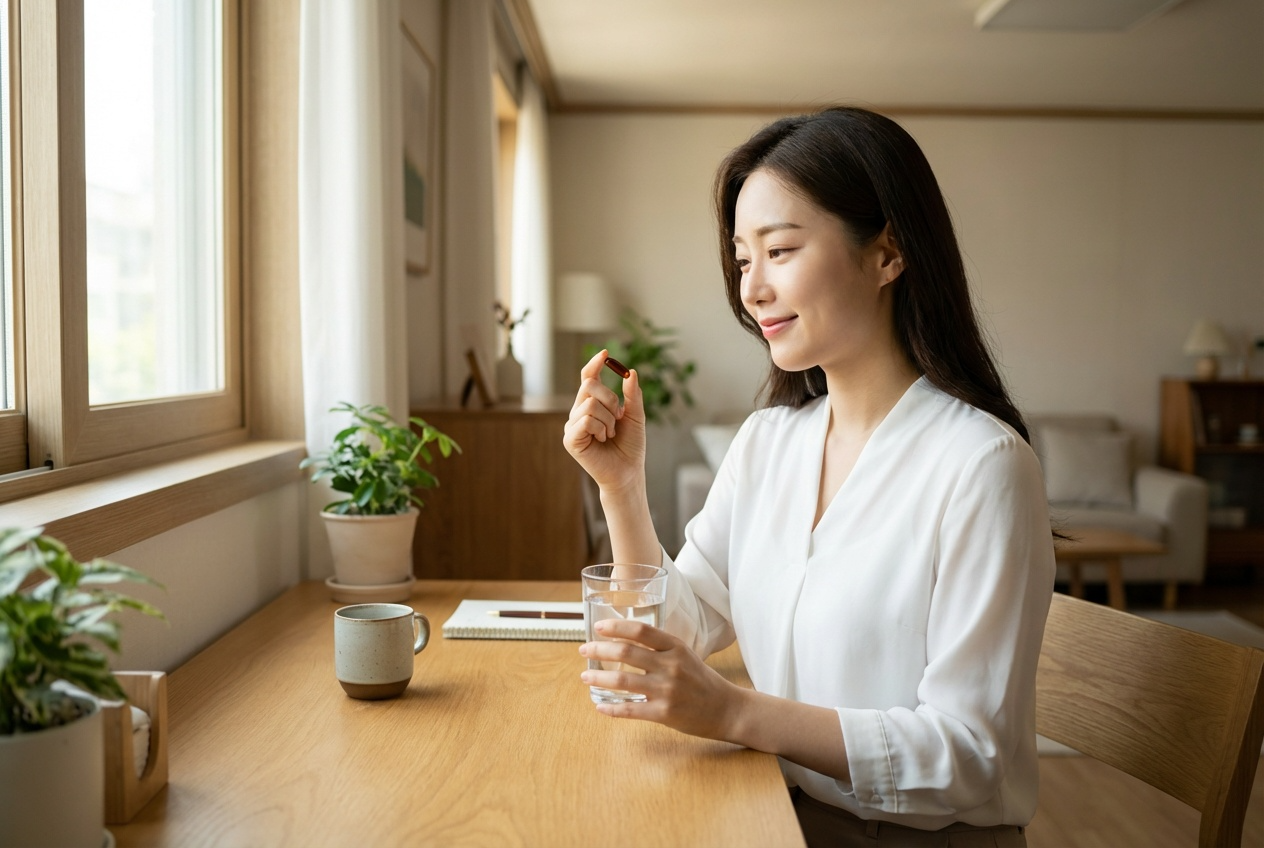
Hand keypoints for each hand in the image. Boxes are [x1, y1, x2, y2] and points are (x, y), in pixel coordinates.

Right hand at [562, 349, 646, 493]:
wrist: (628, 472)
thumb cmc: (630, 446)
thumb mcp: (635, 416)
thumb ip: (632, 395)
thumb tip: (630, 372)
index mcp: (592, 404)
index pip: (588, 377)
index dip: (594, 364)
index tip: (605, 354)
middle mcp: (578, 412)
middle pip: (589, 386)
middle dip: (610, 400)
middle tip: (617, 419)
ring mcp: (572, 426)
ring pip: (590, 404)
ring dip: (608, 419)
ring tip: (610, 434)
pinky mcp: (570, 439)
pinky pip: (585, 420)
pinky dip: (600, 428)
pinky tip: (602, 439)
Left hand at [579, 618, 741, 740]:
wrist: (726, 709)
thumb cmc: (702, 680)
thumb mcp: (685, 655)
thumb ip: (660, 648)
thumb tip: (626, 640)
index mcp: (675, 647)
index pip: (641, 631)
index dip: (616, 627)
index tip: (598, 627)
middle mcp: (671, 666)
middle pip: (626, 652)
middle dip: (599, 649)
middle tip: (584, 650)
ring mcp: (667, 690)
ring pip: (623, 680)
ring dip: (598, 677)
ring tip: (585, 676)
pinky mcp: (664, 713)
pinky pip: (630, 710)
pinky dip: (611, 708)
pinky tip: (599, 706)